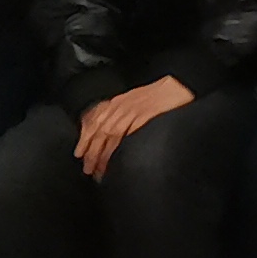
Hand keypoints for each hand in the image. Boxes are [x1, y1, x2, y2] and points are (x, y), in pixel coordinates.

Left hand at [73, 74, 192, 176]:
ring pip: (110, 136)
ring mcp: (132, 112)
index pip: (94, 122)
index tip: (79, 153)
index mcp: (117, 102)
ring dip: (102, 155)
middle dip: (91, 152)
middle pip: (100, 131)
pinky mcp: (144, 117)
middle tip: (88, 168)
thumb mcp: (133, 99)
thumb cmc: (158, 95)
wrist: (177, 87)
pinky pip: (127, 135)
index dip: (84, 139)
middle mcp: (121, 106)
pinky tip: (116, 160)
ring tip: (99, 170)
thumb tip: (107, 131)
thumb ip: (119, 112)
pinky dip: (119, 149)